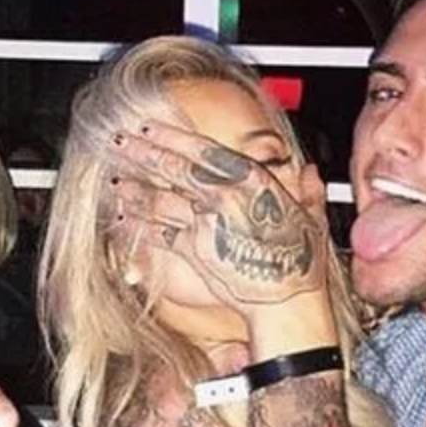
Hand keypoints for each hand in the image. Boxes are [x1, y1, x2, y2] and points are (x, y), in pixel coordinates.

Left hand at [109, 122, 328, 313]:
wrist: (287, 300)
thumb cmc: (301, 262)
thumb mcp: (310, 218)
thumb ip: (307, 191)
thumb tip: (310, 173)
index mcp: (250, 180)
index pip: (202, 149)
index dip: (170, 136)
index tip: (147, 127)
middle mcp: (224, 195)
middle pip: (174, 168)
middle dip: (141, 153)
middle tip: (117, 141)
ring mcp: (206, 222)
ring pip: (161, 200)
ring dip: (134, 191)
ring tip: (115, 182)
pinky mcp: (194, 250)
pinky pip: (158, 234)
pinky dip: (137, 227)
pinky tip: (121, 221)